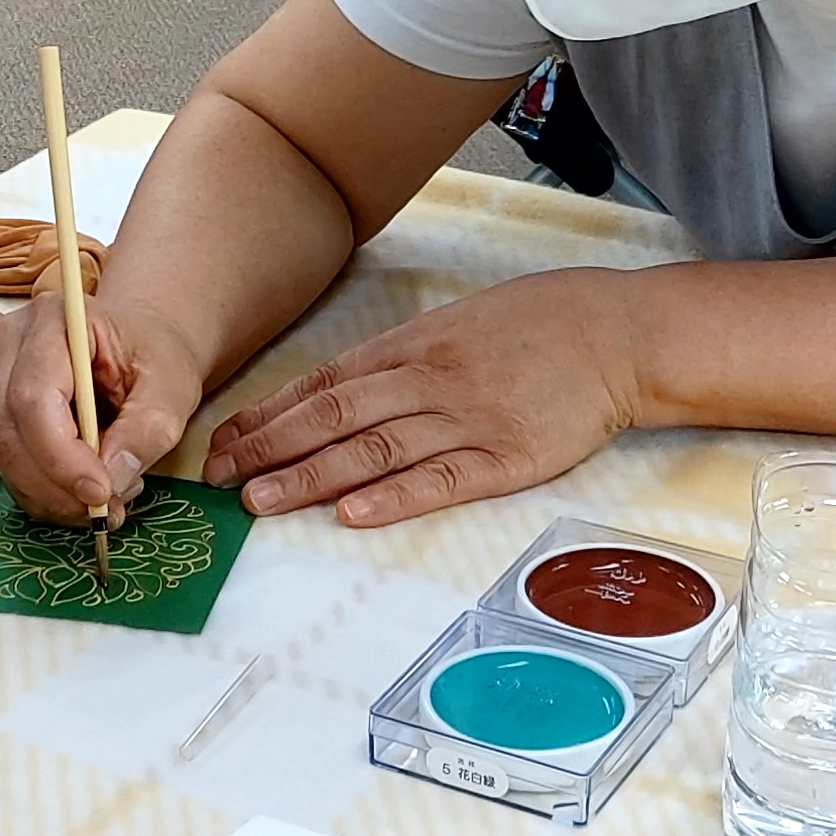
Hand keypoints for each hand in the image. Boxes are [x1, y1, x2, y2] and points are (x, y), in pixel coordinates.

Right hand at [0, 291, 200, 523]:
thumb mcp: (171, 389)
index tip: (101, 492)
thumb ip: (146, 431)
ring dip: (51, 495)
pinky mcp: (2, 412)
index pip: (34, 397)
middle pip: (8, 430)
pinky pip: (10, 465)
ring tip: (106, 503)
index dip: (60, 455)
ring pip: (4, 454)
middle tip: (105, 510)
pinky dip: (46, 494)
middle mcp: (13, 345)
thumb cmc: (156, 356)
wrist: (143, 348)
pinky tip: (84, 495)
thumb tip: (111, 480)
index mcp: (55, 320)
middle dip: (54, 485)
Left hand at [203, 267, 639, 527]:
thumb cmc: (537, 325)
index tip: (224, 443)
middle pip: (334, 415)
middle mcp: (429, 379)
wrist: (615, 334)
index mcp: (412, 346)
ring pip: (375, 449)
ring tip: (262, 501)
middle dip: (270, 448)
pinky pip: (442, 479)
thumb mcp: (457, 323)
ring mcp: (468, 418)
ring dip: (312, 476)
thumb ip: (401, 356)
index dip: (268, 416)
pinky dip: (395, 497)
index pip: (322, 383)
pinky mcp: (507, 456)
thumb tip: (339, 387)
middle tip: (219, 479)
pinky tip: (353, 513)